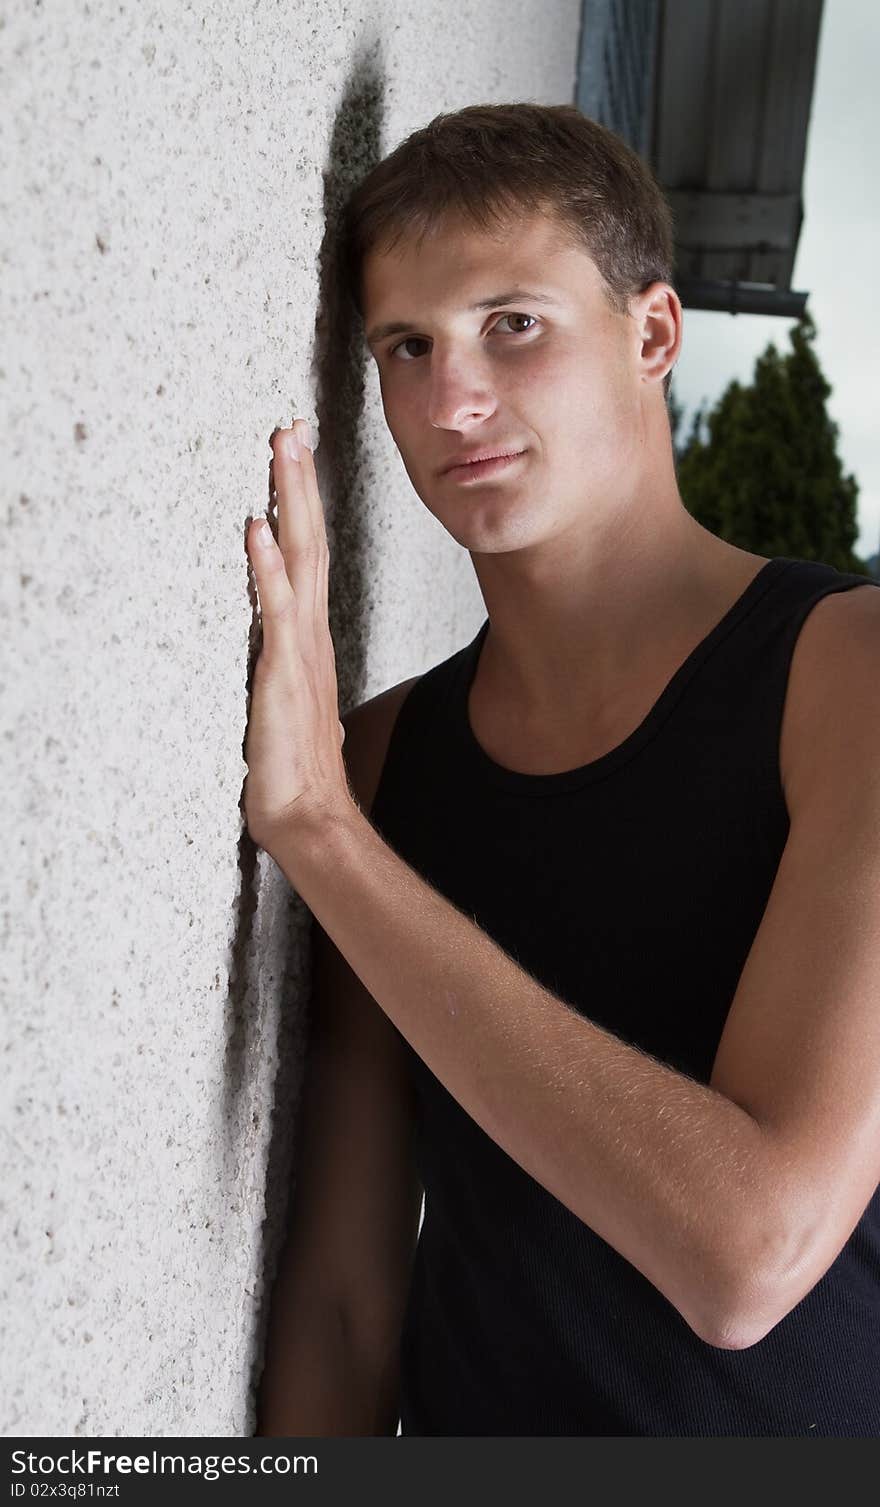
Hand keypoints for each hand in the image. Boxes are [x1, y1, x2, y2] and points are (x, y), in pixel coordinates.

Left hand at [242, 418, 351, 854]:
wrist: (310, 813)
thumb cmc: (301, 770)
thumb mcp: (295, 710)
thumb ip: (294, 680)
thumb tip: (293, 671)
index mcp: (313, 639)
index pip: (310, 557)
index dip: (304, 507)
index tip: (297, 459)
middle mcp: (312, 634)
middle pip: (310, 541)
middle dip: (300, 481)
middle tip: (292, 427)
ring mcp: (301, 649)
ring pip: (299, 558)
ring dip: (290, 500)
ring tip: (283, 449)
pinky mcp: (283, 671)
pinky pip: (277, 608)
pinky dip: (268, 566)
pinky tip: (259, 528)